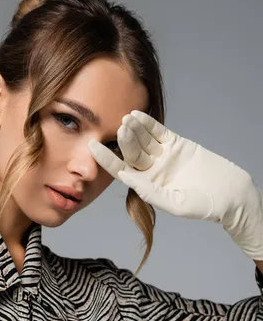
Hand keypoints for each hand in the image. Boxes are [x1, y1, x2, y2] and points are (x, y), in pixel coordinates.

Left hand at [87, 110, 262, 259]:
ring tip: (125, 120)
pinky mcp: (177, 144)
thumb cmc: (202, 205)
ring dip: (133, 129)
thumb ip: (150, 191)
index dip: (106, 158)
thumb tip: (127, 178)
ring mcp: (163, 155)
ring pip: (144, 140)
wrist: (229, 194)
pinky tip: (137, 115)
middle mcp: (151, 169)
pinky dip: (148, 123)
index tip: (91, 147)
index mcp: (146, 185)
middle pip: (131, 152)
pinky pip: (158, 132)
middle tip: (115, 129)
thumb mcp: (174, 203)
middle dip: (123, 141)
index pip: (120, 169)